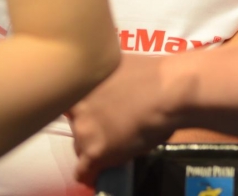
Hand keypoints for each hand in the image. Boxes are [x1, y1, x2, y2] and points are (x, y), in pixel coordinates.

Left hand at [71, 54, 178, 185]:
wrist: (170, 91)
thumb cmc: (154, 73)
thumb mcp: (118, 64)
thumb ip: (104, 76)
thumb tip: (108, 82)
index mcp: (80, 85)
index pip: (68, 106)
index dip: (85, 111)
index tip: (97, 114)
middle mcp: (76, 108)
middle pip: (77, 126)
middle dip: (92, 128)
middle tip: (113, 127)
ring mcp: (84, 130)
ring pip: (81, 147)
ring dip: (96, 147)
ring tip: (116, 146)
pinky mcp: (96, 152)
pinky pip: (84, 171)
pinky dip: (91, 174)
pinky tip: (98, 173)